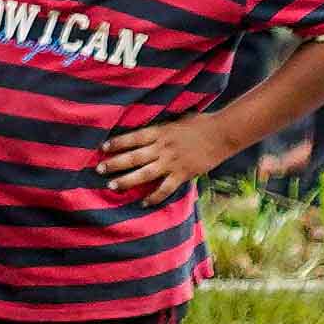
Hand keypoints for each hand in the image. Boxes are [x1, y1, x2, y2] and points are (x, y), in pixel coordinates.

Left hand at [96, 117, 223, 202]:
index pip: (134, 137)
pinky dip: (153, 197)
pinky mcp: (183, 174)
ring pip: (144, 173)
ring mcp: (172, 162)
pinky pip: (165, 188)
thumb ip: (161, 127)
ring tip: (112, 185)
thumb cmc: (201, 123)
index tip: (102, 148)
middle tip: (98, 169)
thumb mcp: (178, 120)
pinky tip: (143, 203)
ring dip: (127, 180)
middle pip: (134, 157)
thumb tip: (146, 129)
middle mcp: (163, 147)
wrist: (224, 133)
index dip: (117, 143)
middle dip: (114, 163)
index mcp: (161, 132)